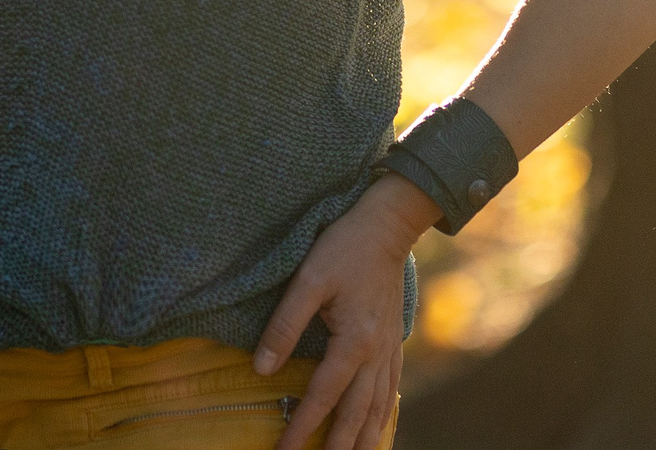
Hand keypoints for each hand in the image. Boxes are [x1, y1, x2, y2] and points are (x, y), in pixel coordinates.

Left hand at [253, 177, 430, 449]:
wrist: (386, 227)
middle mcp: (376, 354)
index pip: (322, 396)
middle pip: (356, 413)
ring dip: (364, 439)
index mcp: (353, 342)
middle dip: (338, 447)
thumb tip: (261, 368)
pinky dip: (383, 416)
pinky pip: (390, 391)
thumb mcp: (307, 280)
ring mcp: (389, 350)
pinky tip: (376, 427)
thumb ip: (284, 325)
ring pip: (378, 408)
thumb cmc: (343, 249)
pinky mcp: (393, 342)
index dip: (302, 427)